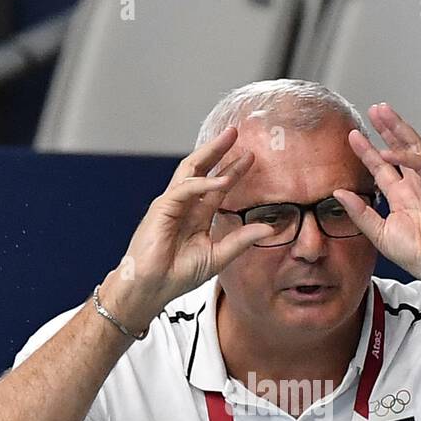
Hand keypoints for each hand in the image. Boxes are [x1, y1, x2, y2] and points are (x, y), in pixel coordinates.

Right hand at [104, 127, 273, 327]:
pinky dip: (203, 183)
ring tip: (229, 140)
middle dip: (218, 150)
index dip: (232, 171)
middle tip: (235, 132)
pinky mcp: (161, 208)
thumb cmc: (176, 275)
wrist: (151, 288)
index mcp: (195, 217)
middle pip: (201, 169)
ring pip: (190, 170)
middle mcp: (183, 206)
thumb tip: (269, 229)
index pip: (216, 188)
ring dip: (210, 153)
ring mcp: (170, 205)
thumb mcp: (218, 256)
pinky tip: (222, 181)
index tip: (250, 157)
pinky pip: (185, 189)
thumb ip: (242, 240)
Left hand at [334, 103, 420, 286]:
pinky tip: (389, 151)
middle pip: (399, 149)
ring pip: (413, 147)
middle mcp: (414, 185)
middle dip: (386, 129)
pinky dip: (405, 156)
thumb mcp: (378, 232)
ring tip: (384, 112)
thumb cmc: (415, 253)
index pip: (381, 167)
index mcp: (400, 196)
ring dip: (398, 129)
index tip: (353, 136)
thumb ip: (359, 213)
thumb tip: (338, 193)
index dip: (368, 151)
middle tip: (374, 110)